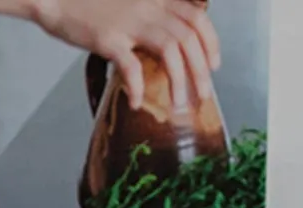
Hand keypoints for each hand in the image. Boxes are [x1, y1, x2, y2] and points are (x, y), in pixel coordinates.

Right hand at [32, 0, 219, 110]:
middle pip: (189, 36)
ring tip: (179, 102)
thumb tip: (166, 40)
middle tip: (202, 94)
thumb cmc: (89, 3)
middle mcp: (150, 7)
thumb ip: (150, 13)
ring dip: (179, 80)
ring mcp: (130, 22)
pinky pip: (131, 66)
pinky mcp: (108, 39)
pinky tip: (138, 102)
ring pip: (170, 50)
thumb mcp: (129, 1)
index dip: (211, 41)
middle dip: (201, 68)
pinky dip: (137, 86)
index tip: (213, 64)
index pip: (197, 16)